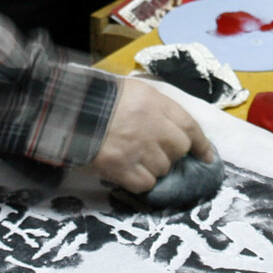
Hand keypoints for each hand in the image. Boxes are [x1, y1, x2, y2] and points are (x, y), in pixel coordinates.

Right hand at [84, 77, 212, 193]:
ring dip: (154, 167)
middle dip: (171, 153)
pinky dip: (140, 181)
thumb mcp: (130, 89)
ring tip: (134, 158)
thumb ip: (154, 105)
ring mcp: (140, 150)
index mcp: (155, 102)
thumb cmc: (96, 96)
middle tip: (153, 151)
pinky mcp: (123, 170)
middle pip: (179, 149)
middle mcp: (153, 127)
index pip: (189, 125)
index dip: (201, 144)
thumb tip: (172, 124)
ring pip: (163, 168)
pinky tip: (128, 172)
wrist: (66, 111)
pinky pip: (146, 183)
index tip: (206, 157)